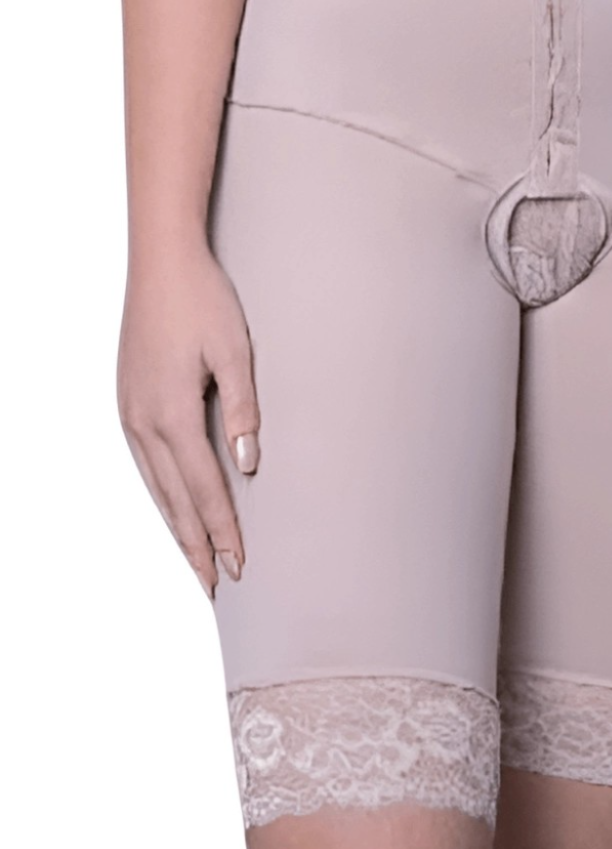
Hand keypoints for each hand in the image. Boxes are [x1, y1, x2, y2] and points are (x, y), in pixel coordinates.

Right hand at [117, 241, 260, 599]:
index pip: (205, 489)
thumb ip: (242, 410)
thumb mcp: (235, 352)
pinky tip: (173, 508)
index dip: (224, 531)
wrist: (160, 261)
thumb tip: (247, 463)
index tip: (239, 566)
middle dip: (197, 546)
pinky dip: (162, 496)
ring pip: (157, 487)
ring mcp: (130, 413)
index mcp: (172, 412)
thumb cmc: (203, 302)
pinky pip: (147, 465)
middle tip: (214, 587)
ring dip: (177, 527)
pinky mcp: (128, 403)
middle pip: (175, 500)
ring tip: (194, 561)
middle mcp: (143, 421)